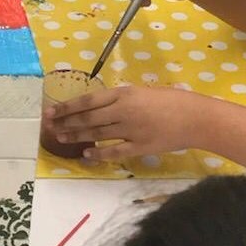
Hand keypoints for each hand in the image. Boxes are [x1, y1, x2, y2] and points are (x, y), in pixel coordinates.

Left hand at [44, 86, 202, 160]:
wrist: (197, 118)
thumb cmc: (173, 101)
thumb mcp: (144, 91)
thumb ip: (121, 98)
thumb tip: (98, 105)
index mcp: (125, 94)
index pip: (88, 101)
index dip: (67, 107)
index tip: (51, 110)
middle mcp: (124, 111)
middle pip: (87, 118)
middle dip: (65, 122)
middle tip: (48, 126)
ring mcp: (131, 131)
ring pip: (96, 134)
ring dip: (76, 136)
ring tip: (61, 138)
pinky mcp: (139, 147)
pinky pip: (113, 152)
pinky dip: (98, 153)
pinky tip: (86, 154)